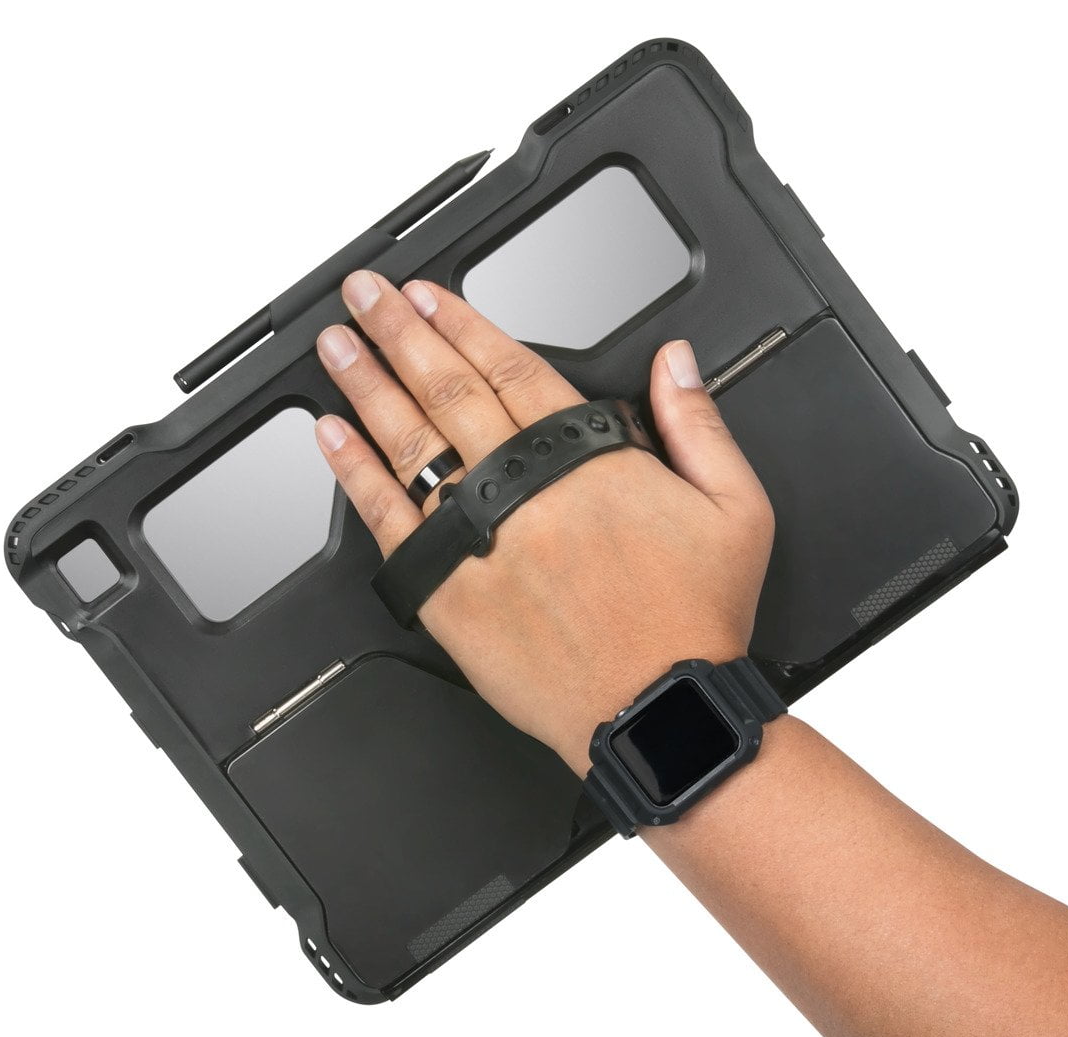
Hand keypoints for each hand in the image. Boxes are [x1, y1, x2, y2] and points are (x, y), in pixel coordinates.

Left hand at [314, 270, 773, 774]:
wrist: (654, 710)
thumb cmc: (691, 621)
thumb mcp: (735, 509)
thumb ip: (698, 424)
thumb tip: (676, 361)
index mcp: (583, 459)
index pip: (508, 366)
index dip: (461, 323)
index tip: (426, 295)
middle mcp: (520, 491)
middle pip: (445, 390)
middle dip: (398, 333)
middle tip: (363, 294)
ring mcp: (476, 541)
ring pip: (408, 444)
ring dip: (366, 386)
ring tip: (335, 346)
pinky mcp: (447, 595)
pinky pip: (388, 521)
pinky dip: (356, 474)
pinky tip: (332, 438)